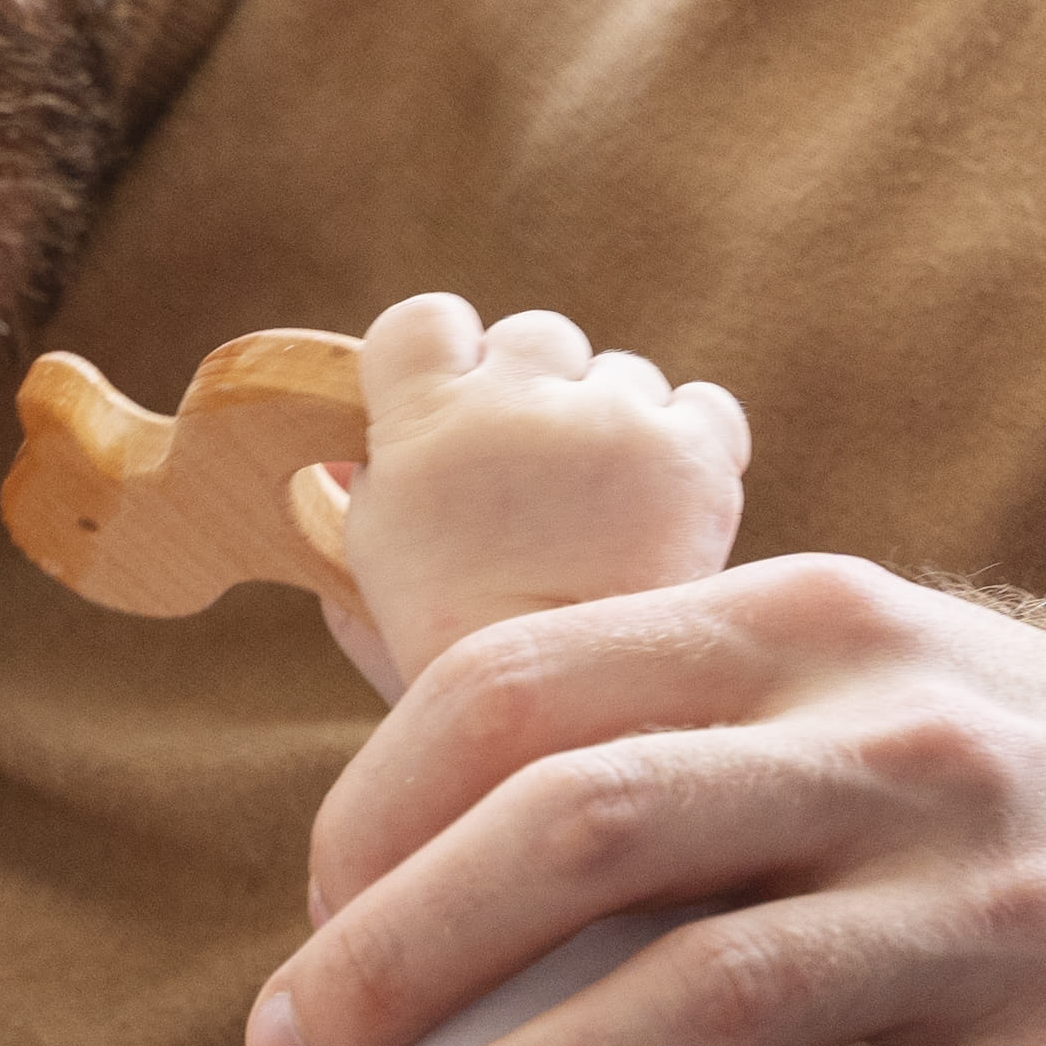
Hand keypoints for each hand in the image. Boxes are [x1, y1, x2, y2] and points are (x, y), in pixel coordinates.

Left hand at [251, 563, 1045, 1045]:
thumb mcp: (877, 675)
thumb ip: (681, 717)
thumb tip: (411, 819)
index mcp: (822, 632)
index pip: (527, 690)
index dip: (374, 818)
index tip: (305, 938)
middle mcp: (905, 750)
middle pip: (582, 829)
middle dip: (391, 960)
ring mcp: (1004, 916)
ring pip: (697, 1006)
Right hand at [321, 294, 750, 696]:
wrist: (569, 726)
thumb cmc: (454, 662)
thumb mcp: (369, 578)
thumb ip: (351, 501)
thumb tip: (341, 455)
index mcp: (422, 423)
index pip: (424, 319)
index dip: (449, 359)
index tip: (462, 409)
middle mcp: (515, 403)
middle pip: (536, 337)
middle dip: (541, 394)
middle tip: (546, 486)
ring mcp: (610, 421)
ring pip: (623, 375)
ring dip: (618, 427)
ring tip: (608, 519)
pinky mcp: (690, 454)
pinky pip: (704, 406)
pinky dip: (692, 445)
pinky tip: (669, 507)